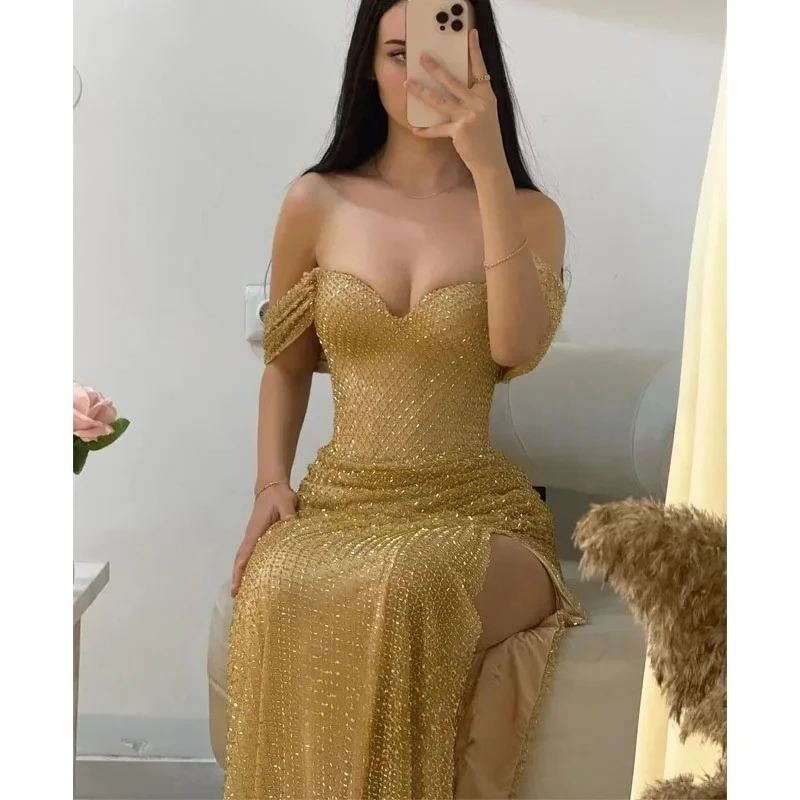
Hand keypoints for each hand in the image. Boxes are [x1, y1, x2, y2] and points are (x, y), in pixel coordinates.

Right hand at [230, 482, 296, 596]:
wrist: (271, 486)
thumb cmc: (279, 495)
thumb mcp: (286, 502)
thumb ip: (289, 514)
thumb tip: (291, 525)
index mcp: (256, 531)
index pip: (245, 554)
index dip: (240, 571)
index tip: (236, 587)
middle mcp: (252, 536)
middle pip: (241, 560)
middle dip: (238, 577)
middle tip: (236, 597)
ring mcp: (254, 536)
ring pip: (246, 557)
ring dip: (243, 572)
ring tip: (245, 591)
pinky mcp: (259, 535)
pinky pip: (252, 553)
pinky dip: (250, 564)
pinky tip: (257, 574)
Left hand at [405, 29, 506, 177]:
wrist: (491, 161)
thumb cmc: (487, 138)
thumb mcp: (486, 113)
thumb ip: (474, 99)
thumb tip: (457, 89)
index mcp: (486, 96)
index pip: (479, 68)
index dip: (474, 50)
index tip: (470, 33)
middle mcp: (477, 103)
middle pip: (452, 81)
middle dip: (435, 68)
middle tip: (422, 57)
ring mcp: (467, 116)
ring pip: (439, 100)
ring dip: (421, 92)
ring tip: (408, 83)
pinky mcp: (458, 131)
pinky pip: (437, 129)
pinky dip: (425, 131)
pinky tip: (415, 129)